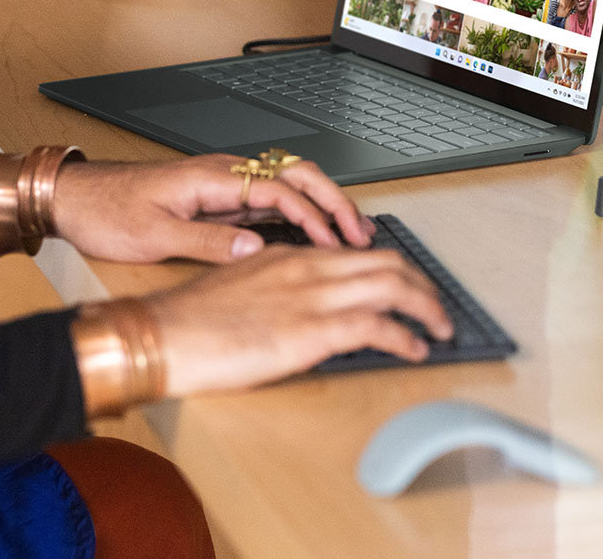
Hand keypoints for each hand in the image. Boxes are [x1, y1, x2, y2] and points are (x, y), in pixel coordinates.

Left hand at [49, 154, 374, 263]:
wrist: (74, 197)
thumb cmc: (107, 211)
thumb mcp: (154, 236)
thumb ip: (208, 243)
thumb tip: (254, 252)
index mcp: (212, 177)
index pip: (280, 191)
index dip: (314, 218)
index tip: (336, 244)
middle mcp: (222, 173)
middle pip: (296, 175)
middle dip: (334, 201)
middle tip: (361, 232)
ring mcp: (221, 183)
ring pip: (286, 184)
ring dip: (320, 203)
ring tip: (348, 231)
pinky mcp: (215, 197)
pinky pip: (268, 199)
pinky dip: (297, 212)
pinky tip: (309, 233)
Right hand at [144, 246, 453, 395]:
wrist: (162, 335)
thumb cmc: (191, 321)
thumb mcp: (243, 289)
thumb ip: (281, 290)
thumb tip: (308, 310)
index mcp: (291, 256)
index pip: (361, 253)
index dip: (397, 269)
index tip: (411, 288)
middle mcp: (308, 268)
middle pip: (389, 262)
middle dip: (424, 285)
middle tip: (436, 308)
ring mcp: (312, 297)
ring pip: (394, 286)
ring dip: (427, 308)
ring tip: (440, 328)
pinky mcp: (311, 331)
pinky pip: (377, 325)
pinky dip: (405, 336)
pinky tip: (414, 350)